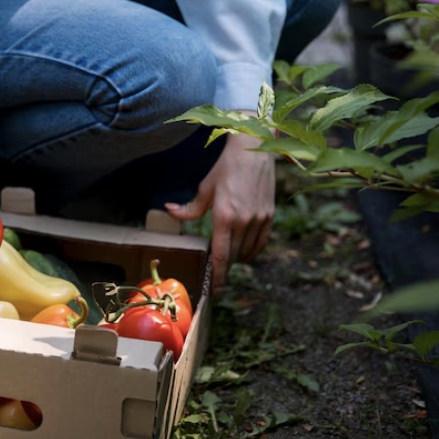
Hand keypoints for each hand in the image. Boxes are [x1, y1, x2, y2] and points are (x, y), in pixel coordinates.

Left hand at [164, 123, 275, 294]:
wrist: (253, 149)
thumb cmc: (225, 167)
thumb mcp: (205, 187)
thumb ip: (190, 207)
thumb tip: (170, 212)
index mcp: (223, 216)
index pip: (221, 255)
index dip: (218, 276)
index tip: (215, 290)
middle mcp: (243, 220)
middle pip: (234, 256)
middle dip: (225, 269)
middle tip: (217, 277)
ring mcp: (258, 218)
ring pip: (248, 251)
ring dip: (237, 259)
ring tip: (228, 259)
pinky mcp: (269, 215)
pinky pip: (261, 242)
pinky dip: (252, 250)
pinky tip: (244, 251)